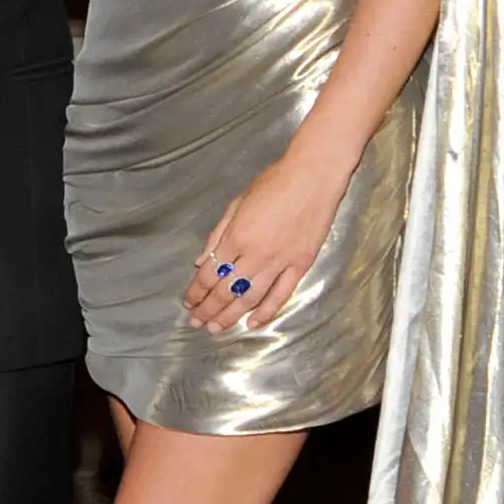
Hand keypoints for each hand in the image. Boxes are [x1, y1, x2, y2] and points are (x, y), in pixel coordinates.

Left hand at [183, 151, 350, 333]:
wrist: (314, 176)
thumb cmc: (275, 182)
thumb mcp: (237, 202)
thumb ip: (218, 235)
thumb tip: (201, 262)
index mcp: (236, 236)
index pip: (209, 273)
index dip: (196, 291)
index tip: (189, 301)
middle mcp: (255, 254)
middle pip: (225, 290)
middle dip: (208, 309)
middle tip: (197, 322)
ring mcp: (279, 261)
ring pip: (250, 298)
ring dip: (230, 315)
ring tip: (216, 328)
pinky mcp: (300, 265)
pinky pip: (281, 295)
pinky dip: (266, 311)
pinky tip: (253, 322)